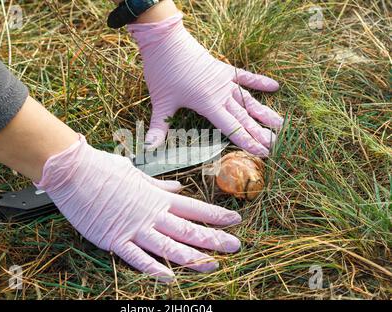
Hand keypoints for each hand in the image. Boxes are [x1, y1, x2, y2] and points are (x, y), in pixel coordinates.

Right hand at [34, 134, 240, 281]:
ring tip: (213, 265)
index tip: (234, 220)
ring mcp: (133, 228)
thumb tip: (178, 188)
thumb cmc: (103, 167)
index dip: (216, 215)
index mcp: (156, 197)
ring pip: (169, 247)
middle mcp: (150, 214)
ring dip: (193, 257)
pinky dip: (154, 269)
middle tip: (235, 245)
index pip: (193, 207)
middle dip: (214, 239)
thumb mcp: (136, 173)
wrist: (73, 170)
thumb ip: (159, 186)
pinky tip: (171, 278)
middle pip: (188, 229)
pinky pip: (137, 258)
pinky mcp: (114, 240)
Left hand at [128, 13, 282, 156]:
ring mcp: (224, 80)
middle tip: (276, 144)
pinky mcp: (223, 69)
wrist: (165, 40)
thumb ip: (158, 128)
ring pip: (248, 100)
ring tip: (280, 124)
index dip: (247, 142)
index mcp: (208, 103)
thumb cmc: (163, 71)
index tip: (262, 153)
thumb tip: (148, 149)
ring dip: (264, 112)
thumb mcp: (160, 102)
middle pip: (244, 117)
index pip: (231, 127)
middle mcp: (220, 93)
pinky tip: (275, 86)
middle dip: (260, 133)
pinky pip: (245, 76)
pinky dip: (259, 81)